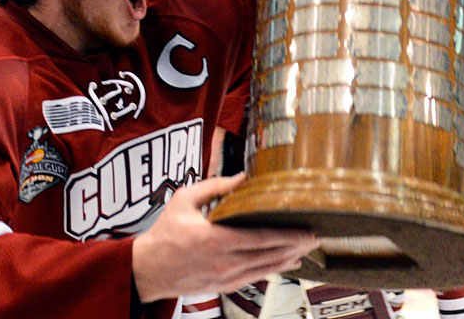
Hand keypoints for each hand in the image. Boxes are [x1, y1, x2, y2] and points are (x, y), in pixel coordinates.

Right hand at [131, 175, 317, 301]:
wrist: (149, 269)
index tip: (306, 230)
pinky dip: (274, 269)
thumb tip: (242, 177)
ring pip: (267, 269)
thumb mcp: (183, 201)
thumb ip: (214, 187)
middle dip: (296, 246)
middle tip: (314, 236)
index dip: (288, 236)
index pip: (261, 238)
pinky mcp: (225, 286)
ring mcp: (226, 277)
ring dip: (290, 259)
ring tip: (306, 249)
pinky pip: (256, 277)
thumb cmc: (164, 234)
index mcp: (214, 239)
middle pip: (271, 255)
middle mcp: (225, 261)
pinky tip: (285, 263)